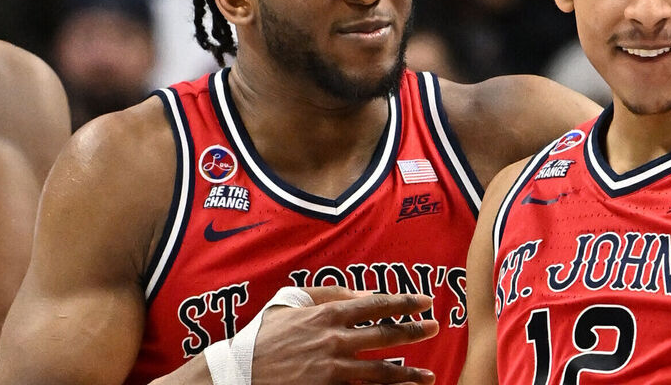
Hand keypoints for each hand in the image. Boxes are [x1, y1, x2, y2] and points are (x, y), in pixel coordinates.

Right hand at [249, 287, 438, 383]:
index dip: (405, 302)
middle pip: (385, 335)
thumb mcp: (290, 305)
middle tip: (435, 329)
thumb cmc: (262, 337)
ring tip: (427, 377)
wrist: (235, 374)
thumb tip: (365, 294)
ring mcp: (331, 370)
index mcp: (327, 315)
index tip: (425, 301)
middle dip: (414, 332)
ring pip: (380, 372)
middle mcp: (334, 340)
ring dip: (408, 375)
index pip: (376, 304)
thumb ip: (328, 295)